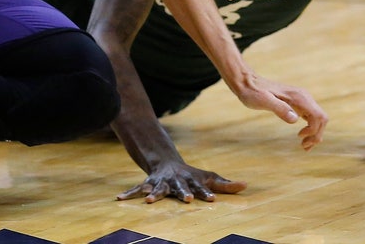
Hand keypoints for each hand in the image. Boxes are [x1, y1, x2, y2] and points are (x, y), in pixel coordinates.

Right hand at [117, 160, 246, 203]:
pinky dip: (128, 194)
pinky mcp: (147, 184)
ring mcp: (160, 183)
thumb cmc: (191, 175)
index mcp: (190, 181)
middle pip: (179, 188)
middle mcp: (175, 181)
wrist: (165, 162)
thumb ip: (225, 185)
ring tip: (150, 201)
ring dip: (153, 195)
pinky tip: (119, 199)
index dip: (206, 193)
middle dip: (182, 193)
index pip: (200, 188)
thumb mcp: (208, 178)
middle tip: (187, 200)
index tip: (211, 200)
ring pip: (156, 189)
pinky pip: (135, 190)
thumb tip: (246, 185)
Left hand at [233, 75, 325, 150]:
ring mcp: (302, 99)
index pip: (318, 116)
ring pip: (318, 118)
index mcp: (299, 97)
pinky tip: (303, 137)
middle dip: (316, 134)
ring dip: (315, 133)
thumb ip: (279, 109)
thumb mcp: (263, 101)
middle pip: (322, 118)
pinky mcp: (297, 103)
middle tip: (304, 147)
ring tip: (304, 146)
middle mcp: (304, 97)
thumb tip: (295, 119)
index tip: (300, 137)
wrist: (247, 82)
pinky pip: (311, 116)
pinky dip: (311, 128)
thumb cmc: (253, 92)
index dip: (314, 130)